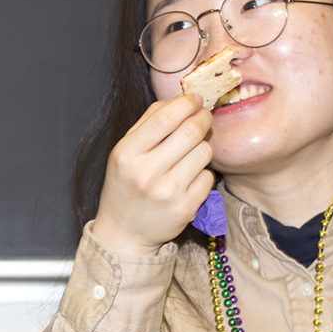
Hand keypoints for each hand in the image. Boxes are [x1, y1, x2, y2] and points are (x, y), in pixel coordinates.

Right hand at [88, 94, 214, 255]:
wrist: (124, 232)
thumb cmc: (126, 185)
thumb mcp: (125, 152)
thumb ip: (148, 123)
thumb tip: (182, 99)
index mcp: (126, 154)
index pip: (164, 118)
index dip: (186, 103)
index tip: (195, 99)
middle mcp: (145, 173)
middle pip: (190, 131)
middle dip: (203, 118)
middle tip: (204, 117)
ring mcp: (167, 192)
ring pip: (204, 153)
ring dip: (203, 147)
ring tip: (191, 153)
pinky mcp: (185, 208)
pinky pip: (208, 177)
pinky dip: (203, 173)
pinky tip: (189, 178)